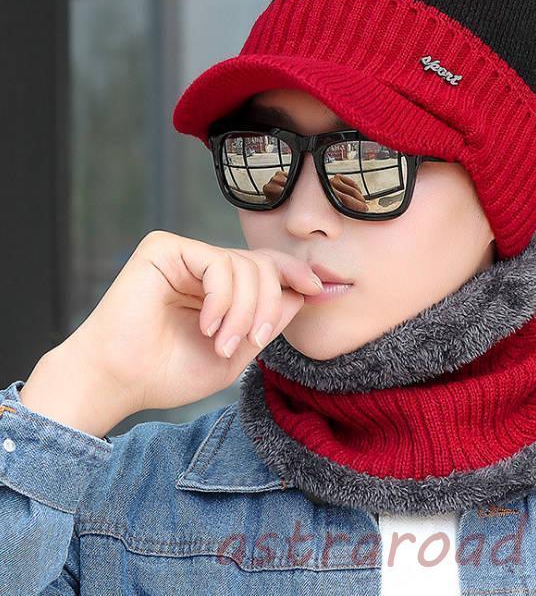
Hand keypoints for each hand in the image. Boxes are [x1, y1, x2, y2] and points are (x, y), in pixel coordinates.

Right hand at [22, 231, 323, 429]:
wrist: (121, 381)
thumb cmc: (171, 371)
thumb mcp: (237, 351)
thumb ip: (268, 322)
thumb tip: (302, 293)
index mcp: (222, 287)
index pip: (268, 268)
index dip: (298, 274)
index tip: (322, 289)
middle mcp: (206, 266)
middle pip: (264, 265)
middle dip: (269, 304)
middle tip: (254, 340)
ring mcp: (186, 254)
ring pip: (245, 265)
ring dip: (244, 311)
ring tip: (223, 342)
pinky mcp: (165, 248)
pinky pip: (218, 263)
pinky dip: (222, 298)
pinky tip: (208, 324)